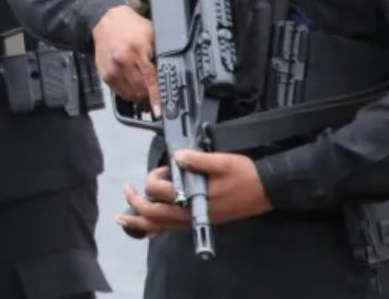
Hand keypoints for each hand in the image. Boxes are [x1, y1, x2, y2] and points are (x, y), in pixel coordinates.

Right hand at [91, 4, 158, 106]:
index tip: (159, 110)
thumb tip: (171, 71)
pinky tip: (133, 88)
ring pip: (129, 94)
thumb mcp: (151, 32)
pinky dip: (128, 94)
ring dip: (139, 98)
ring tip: (145, 95)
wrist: (105, 21)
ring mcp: (112, 69)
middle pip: (139, 90)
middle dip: (149, 98)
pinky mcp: (104, 74)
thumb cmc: (131, 26)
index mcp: (137, 49)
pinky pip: (119, 92)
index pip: (149, 78)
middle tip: (156, 100)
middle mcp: (123, 60)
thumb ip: (160, 51)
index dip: (155, 96)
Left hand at [117, 152, 272, 237]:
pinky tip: (147, 230)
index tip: (162, 168)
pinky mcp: (199, 221)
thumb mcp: (222, 162)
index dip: (154, 177)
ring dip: (140, 222)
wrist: (266, 190)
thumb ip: (198, 160)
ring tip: (122, 219)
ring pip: (160, 227)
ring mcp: (194, 220)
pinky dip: (157, 230)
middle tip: (127, 190)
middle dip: (135, 203)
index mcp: (193, 198)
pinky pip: (172, 229)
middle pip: (153, 215)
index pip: (161, 192)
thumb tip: (177, 157)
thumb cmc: (244, 175)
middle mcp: (190, 214)